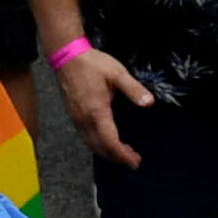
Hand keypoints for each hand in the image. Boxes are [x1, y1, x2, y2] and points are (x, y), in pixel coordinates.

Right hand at [48, 37, 155, 170]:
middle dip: (117, 158)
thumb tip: (149, 103)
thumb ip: (134, 89)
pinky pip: (86, 137)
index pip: (110, 142)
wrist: (67, 56)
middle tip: (133, 161)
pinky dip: (98, 145)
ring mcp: (77, 119)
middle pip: (100, 148)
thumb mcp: (118, 73)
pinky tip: (106, 142)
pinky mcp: (73, 115)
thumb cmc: (92, 64)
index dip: (123, 155)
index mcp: (97, 112)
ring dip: (107, 153)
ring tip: (122, 155)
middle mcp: (84, 120)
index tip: (135, 161)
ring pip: (91, 144)